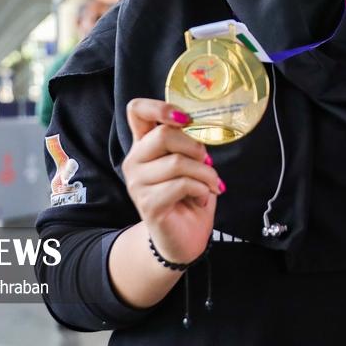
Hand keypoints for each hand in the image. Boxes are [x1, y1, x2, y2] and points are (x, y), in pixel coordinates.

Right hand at [121, 98, 222, 264]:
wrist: (185, 238)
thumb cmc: (190, 196)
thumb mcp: (191, 163)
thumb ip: (188, 143)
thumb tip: (198, 129)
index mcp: (145, 144)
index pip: (136, 110)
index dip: (159, 107)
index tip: (184, 119)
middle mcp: (135, 160)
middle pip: (164, 135)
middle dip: (195, 148)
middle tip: (207, 163)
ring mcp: (137, 183)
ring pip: (177, 162)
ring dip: (205, 173)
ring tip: (211, 185)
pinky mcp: (147, 203)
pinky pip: (182, 185)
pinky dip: (202, 189)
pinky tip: (202, 197)